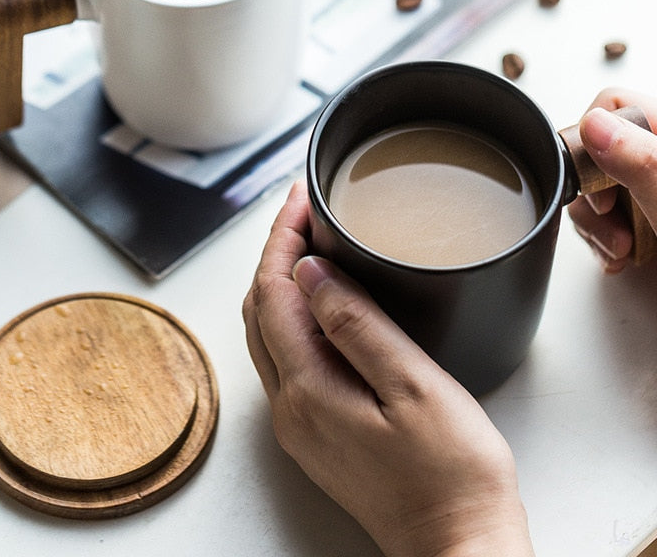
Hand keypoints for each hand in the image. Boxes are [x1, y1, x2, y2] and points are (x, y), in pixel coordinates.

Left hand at [243, 181, 533, 556]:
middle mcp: (289, 406)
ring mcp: (298, 421)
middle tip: (304, 209)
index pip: (274, 291)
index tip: (301, 196)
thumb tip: (308, 272)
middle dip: (276, 250)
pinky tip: (317, 299)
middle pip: (261, 307)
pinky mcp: (314, 430)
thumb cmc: (450, 473)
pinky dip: (291, 313)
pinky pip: (285, 355)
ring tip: (309, 240)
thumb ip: (355, 325)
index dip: (282, 237)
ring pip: (268, 330)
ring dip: (280, 280)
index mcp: (308, 388)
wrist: (457, 545)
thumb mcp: (412, 386)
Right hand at [567, 88, 656, 272]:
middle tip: (613, 223)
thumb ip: (642, 161)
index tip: (601, 186)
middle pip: (594, 150)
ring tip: (621, 249)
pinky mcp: (646, 215)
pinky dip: (605, 239)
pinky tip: (620, 254)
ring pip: (594, 186)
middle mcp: (654, 156)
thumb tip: (595, 125)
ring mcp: (648, 186)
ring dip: (597, 226)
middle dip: (592, 197)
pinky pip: (607, 215)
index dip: (591, 143)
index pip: (611, 106)